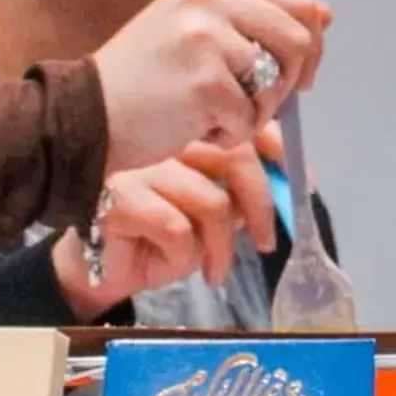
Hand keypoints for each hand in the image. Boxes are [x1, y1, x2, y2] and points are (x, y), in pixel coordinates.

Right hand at [51, 135, 281, 317]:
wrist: (94, 269)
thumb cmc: (152, 239)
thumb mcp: (207, 214)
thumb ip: (241, 193)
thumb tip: (296, 181)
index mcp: (186, 131)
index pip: (241, 124)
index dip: (278, 149)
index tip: (301, 182)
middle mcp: (163, 138)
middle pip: (235, 157)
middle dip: (261, 205)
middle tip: (267, 242)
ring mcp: (140, 163)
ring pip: (212, 201)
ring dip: (222, 247)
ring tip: (216, 271)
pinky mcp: (120, 196)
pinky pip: (177, 228)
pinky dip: (184, 256)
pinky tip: (173, 266)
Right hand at [90, 0, 327, 169]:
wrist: (84, 114)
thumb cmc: (143, 80)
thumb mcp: (192, 29)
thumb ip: (251, 18)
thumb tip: (323, 15)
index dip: (310, 36)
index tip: (301, 69)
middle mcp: (209, 2)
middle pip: (298, 36)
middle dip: (293, 78)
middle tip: (267, 103)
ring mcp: (207, 39)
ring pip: (277, 81)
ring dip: (258, 111)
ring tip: (218, 115)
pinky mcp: (205, 83)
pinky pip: (250, 118)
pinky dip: (230, 135)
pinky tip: (196, 130)